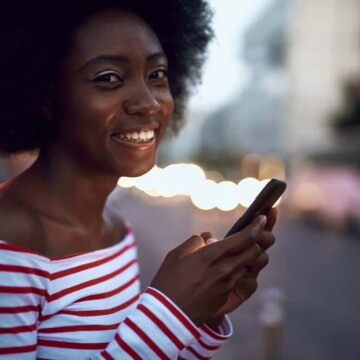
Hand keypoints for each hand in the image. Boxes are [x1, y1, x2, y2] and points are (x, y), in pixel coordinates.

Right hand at [151, 215, 267, 325]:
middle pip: (255, 252)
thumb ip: (196, 242)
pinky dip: (239, 270)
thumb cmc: (168, 282)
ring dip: (249, 257)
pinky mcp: (227, 297)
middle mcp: (224, 270)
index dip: (257, 226)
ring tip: (240, 251)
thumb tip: (209, 239)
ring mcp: (227, 285)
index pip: (244, 238)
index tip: (261, 218)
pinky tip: (228, 268)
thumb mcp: (176, 255)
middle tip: (255, 234)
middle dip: (259, 241)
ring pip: (250, 266)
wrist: (168, 316)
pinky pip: (241, 279)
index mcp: (211, 255)